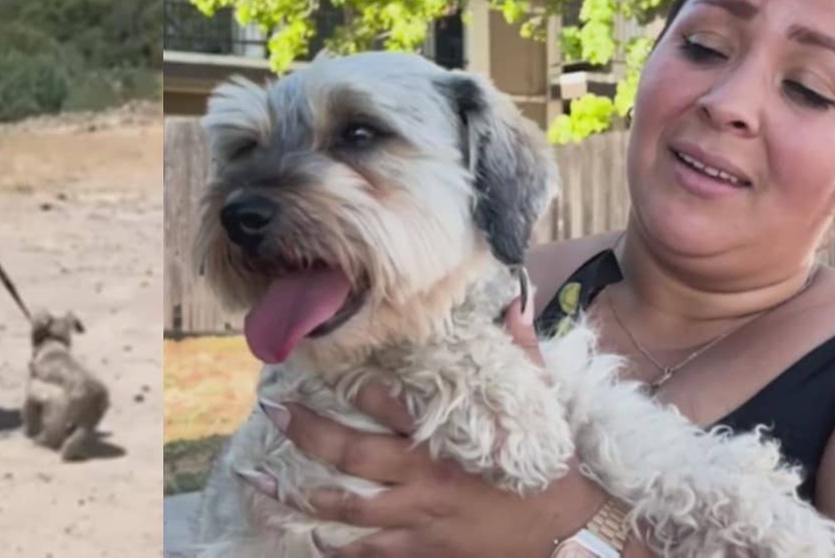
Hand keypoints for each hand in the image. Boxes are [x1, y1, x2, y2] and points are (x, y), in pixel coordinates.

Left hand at [251, 291, 601, 556]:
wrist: (573, 528)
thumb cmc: (555, 463)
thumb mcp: (542, 402)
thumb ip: (522, 352)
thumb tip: (511, 302)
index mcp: (448, 438)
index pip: (392, 404)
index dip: (353, 386)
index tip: (321, 370)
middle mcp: (425, 478)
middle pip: (352, 455)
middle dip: (309, 434)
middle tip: (276, 414)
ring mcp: (420, 519)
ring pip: (347, 509)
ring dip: (300, 496)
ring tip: (262, 482)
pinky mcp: (423, 550)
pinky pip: (369, 553)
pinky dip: (334, 547)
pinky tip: (306, 538)